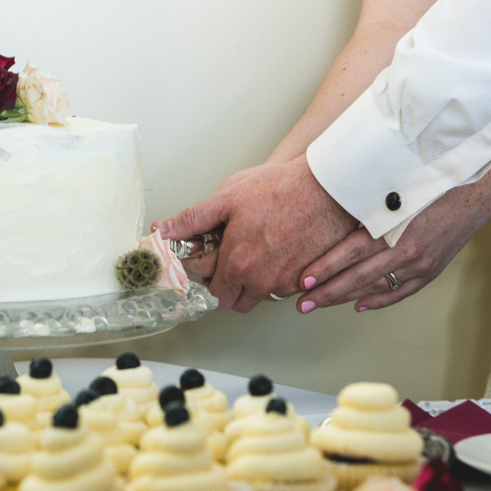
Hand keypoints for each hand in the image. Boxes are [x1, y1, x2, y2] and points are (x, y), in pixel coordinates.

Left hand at [155, 156, 357, 312]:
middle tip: (224, 261)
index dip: (204, 280)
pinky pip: (281, 290)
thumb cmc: (281, 188)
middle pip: (233, 303)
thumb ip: (191, 219)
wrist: (328, 187)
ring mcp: (286, 284)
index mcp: (237, 265)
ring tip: (249, 254)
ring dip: (248, 284)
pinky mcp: (306, 279)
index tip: (203, 263)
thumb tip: (161, 230)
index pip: (211, 295)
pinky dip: (272, 278)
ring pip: (258, 297)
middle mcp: (261, 281)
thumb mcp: (227, 198)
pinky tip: (271, 253)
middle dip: (224, 287)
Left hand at [295, 184, 490, 312]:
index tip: (301, 281)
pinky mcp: (431, 270)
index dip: (324, 269)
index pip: (350, 253)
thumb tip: (328, 205)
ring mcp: (420, 263)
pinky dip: (378, 300)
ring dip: (345, 298)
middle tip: (301, 303)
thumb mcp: (394, 185)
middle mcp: (406, 249)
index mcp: (394, 226)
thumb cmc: (431, 179)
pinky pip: (400, 292)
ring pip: (375, 287)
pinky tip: (358, 306)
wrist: (478, 189)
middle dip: (326, 292)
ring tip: (319, 304)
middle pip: (357, 277)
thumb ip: (365, 199)